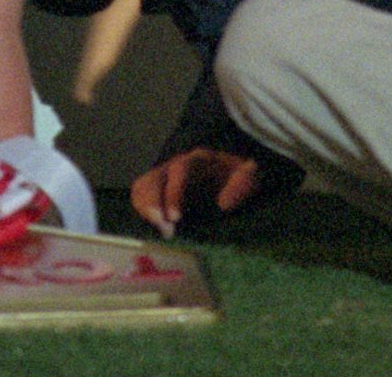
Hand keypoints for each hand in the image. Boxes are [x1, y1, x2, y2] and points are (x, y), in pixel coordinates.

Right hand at [132, 147, 263, 236]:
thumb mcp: (250, 176)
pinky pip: (140, 196)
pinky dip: (141, 211)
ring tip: (157, 232)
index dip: (174, 193)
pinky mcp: (160, 192)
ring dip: (145, 209)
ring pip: (143, 186)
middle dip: (153, 204)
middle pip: (155, 178)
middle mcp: (177, 166)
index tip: (174, 217)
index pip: (180, 170)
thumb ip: (244, 183)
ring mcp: (165, 178)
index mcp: (199, 160)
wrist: (234, 178)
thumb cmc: (240, 178)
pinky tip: (152, 228)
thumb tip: (224, 203)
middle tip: (162, 228)